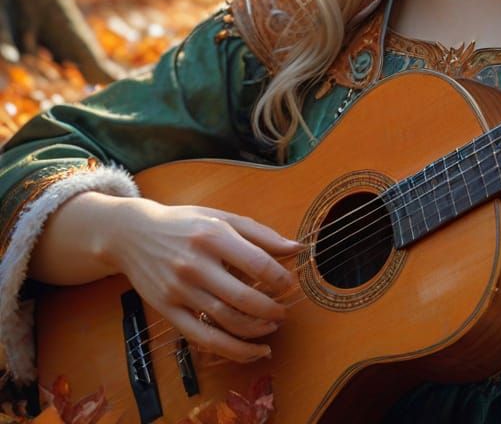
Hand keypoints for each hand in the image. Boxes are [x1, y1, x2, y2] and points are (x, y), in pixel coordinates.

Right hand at [101, 197, 302, 361]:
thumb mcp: (222, 218)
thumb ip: (261, 234)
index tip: (290, 285)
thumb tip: (297, 248)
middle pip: (242, 297)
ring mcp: (179, 289)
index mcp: (214, 236)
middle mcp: (196, 264)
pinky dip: (230, 349)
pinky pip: (202, 338)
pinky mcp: (167, 310)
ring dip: (254, 330)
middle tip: (284, 312)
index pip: (256, 262)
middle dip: (270, 309)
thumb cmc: (186, 223)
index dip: (279, 278)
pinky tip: (251, 351)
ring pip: (224, 320)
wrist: (133, 234)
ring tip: (271, 328)